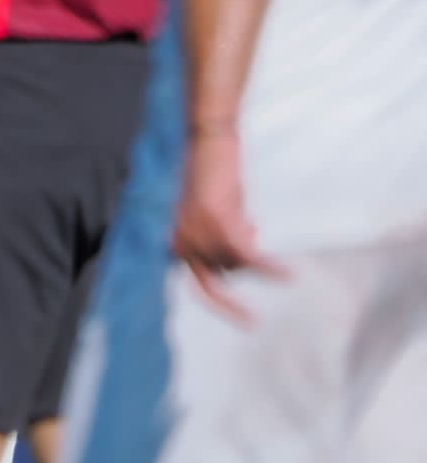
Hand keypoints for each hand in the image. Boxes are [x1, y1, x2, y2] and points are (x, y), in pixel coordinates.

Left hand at [173, 131, 287, 321]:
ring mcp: (199, 233)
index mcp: (172, 239)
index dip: (217, 290)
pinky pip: (251, 257)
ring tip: (248, 218)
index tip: (234, 316)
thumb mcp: (212, 212)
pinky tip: (289, 275)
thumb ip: (222, 235)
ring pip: (236, 263)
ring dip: (250, 250)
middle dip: (231, 299)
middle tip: (251, 322)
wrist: (208, 140)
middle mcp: (180, 241)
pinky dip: (270, 267)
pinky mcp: (221, 223)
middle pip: (216, 277)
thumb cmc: (210, 173)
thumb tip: (248, 248)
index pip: (194, 278)